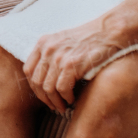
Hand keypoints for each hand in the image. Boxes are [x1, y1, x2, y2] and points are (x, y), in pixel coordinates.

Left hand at [23, 0, 137, 113]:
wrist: (109, 31)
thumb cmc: (89, 38)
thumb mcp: (62, 40)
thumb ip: (50, 54)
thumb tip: (44, 78)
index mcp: (43, 43)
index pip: (28, 70)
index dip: (34, 87)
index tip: (43, 96)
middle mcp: (47, 49)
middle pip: (36, 81)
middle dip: (44, 98)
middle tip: (54, 106)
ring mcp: (59, 57)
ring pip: (48, 88)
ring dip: (55, 101)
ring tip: (63, 106)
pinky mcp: (72, 64)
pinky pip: (62, 88)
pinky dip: (66, 97)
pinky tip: (72, 99)